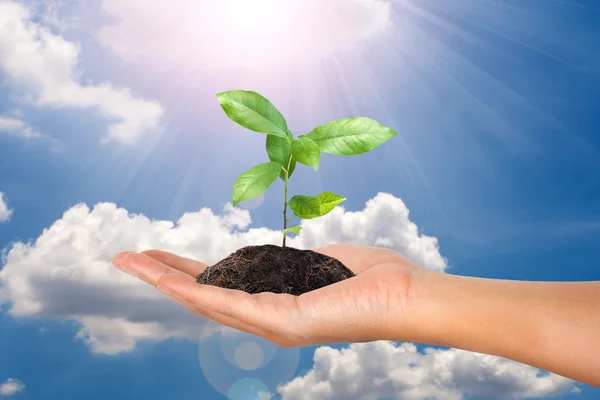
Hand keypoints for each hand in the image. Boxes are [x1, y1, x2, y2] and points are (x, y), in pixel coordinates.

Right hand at [112, 244, 427, 346]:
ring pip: (205, 299)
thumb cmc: (371, 277)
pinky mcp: (282, 320)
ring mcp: (272, 322)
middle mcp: (266, 318)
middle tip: (123, 257)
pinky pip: (228, 301)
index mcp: (275, 303)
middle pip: (202, 295)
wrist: (407, 295)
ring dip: (163, 279)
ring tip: (129, 261)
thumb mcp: (317, 263)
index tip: (158, 254)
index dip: (185, 271)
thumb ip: (287, 263)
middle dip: (161, 275)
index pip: (220, 287)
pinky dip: (192, 288)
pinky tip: (164, 277)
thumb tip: (269, 257)